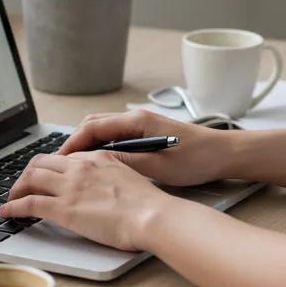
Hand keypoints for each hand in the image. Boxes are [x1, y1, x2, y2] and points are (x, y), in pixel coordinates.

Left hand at [0, 150, 172, 250]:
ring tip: (12, 198)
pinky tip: (7, 211)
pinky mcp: (63, 208)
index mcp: (98, 158)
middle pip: (41, 162)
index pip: (65, 158)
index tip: (47, 178)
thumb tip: (108, 187)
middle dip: (28, 174)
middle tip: (23, 186)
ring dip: (17, 188)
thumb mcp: (130, 179)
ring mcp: (70, 186)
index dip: (51, 169)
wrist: (151, 216)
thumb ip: (114, 176)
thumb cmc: (148, 205)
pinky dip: (14, 206)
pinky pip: (29, 203)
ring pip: (31, 178)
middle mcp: (80, 167)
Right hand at [56, 109, 232, 186]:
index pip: (92, 127)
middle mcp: (137, 118)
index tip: (60, 161)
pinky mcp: (147, 133)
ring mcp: (142, 124)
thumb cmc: (198, 158)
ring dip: (88, 146)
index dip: (72, 145)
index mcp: (138, 121)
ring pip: (103, 131)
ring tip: (75, 168)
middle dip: (75, 144)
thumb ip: (127, 162)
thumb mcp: (160, 167)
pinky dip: (102, 148)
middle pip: (93, 125)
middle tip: (62, 166)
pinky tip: (100, 165)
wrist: (225, 153)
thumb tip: (97, 163)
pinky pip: (116, 137)